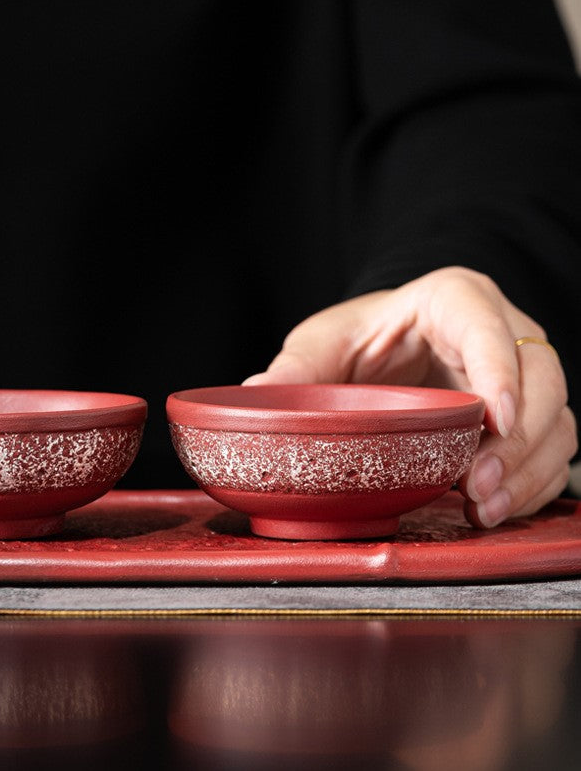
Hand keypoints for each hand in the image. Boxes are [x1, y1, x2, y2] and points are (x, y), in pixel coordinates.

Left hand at [243, 266, 576, 526]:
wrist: (386, 351)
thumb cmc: (360, 338)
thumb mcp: (321, 343)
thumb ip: (295, 368)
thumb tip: (257, 393)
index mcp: (453, 299)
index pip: (487, 324)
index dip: (499, 367)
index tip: (492, 416)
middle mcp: (502, 330)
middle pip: (541, 377)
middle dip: (517, 437)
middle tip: (477, 483)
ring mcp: (522, 375)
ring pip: (556, 420)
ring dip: (528, 469)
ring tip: (484, 507)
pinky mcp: (529, 416)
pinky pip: (552, 452)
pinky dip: (531, 485)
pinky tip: (494, 509)